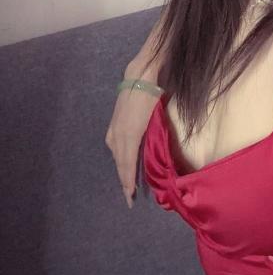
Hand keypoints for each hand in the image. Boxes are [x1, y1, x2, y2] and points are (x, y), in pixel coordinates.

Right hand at [105, 84, 159, 208]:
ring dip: (121, 169)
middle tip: (128, 198)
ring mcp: (114, 128)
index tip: (130, 197)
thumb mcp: (155, 119)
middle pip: (120, 162)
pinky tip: (122, 160)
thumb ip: (152, 138)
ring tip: (126, 183)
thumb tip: (154, 155)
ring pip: (116, 154)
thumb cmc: (153, 96)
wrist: (140, 77)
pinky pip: (114, 145)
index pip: (127, 164)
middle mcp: (118, 134)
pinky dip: (119, 156)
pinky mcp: (114, 123)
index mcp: (129, 135)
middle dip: (124, 180)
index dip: (128, 181)